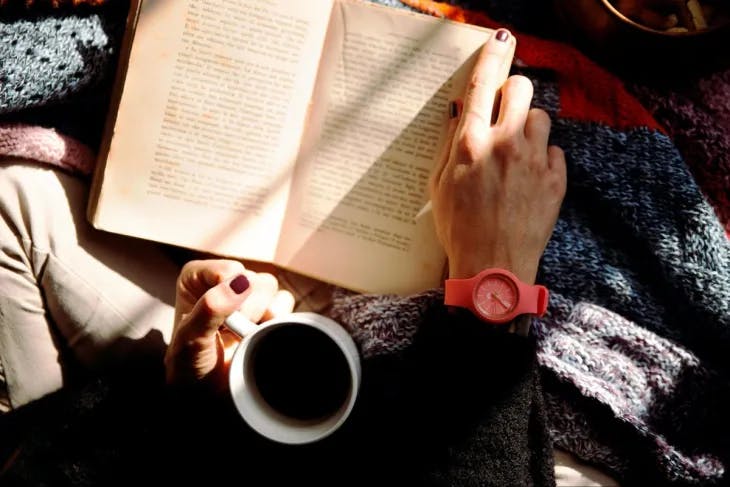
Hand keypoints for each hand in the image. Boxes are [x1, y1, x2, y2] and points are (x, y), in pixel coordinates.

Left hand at [164, 259, 293, 391]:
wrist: (207, 396)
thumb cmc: (189, 368)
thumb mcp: (190, 341)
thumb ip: (210, 309)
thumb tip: (240, 282)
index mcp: (197, 278)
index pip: (227, 270)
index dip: (229, 297)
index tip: (219, 323)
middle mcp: (222, 281)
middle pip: (253, 279)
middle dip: (246, 311)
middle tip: (230, 333)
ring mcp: (247, 295)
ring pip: (270, 288)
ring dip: (262, 316)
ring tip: (244, 335)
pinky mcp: (266, 309)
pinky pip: (285, 301)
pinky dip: (277, 321)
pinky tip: (259, 335)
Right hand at [430, 29, 566, 283]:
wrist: (493, 269)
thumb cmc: (458, 230)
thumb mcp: (438, 186)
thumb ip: (450, 143)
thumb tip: (461, 111)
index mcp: (470, 144)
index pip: (483, 84)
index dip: (493, 55)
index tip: (501, 39)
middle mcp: (505, 145)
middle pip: (520, 88)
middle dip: (512, 92)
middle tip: (504, 110)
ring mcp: (534, 162)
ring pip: (540, 117)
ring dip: (527, 127)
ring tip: (515, 154)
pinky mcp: (556, 181)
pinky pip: (554, 151)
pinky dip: (543, 158)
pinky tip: (529, 179)